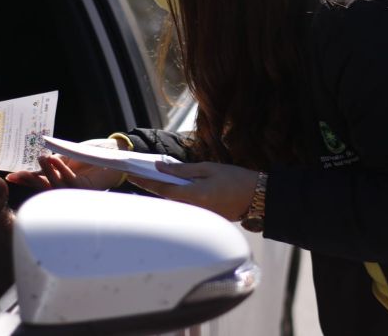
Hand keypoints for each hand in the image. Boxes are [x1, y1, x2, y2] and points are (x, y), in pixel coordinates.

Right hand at [6, 138, 125, 189]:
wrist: (110, 153)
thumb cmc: (88, 156)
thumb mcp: (64, 158)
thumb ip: (49, 164)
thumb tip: (28, 164)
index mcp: (59, 182)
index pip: (39, 184)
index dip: (25, 181)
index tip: (10, 177)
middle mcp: (67, 190)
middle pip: (46, 189)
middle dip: (33, 181)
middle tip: (21, 172)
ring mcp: (76, 191)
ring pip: (57, 187)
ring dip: (48, 172)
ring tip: (41, 158)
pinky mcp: (87, 187)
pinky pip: (71, 181)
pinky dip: (62, 170)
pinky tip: (56, 160)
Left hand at [129, 161, 258, 220]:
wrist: (256, 197)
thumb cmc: (234, 179)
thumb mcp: (208, 168)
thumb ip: (183, 171)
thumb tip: (160, 168)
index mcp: (194, 195)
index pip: (162, 189)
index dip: (145, 181)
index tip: (131, 174)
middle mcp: (193, 210)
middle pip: (164, 199)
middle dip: (150, 188)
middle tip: (135, 176)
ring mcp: (198, 217)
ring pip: (173, 205)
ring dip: (161, 194)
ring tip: (149, 181)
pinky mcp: (203, 219)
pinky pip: (183, 208)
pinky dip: (174, 199)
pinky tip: (170, 190)